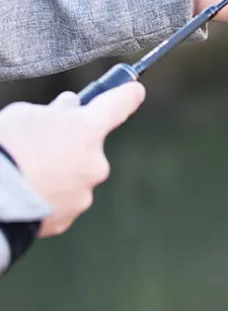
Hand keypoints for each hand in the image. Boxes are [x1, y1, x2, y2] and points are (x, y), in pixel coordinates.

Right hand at [0, 83, 144, 237]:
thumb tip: (69, 108)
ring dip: (58, 173)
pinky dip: (46, 196)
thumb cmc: (5, 148)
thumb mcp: (27, 114)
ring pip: (75, 176)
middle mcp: (95, 162)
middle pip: (89, 145)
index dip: (126, 94)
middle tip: (38, 145)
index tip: (133, 91)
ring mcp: (83, 193)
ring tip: (24, 173)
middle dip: (70, 143)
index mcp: (89, 129)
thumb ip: (55, 111)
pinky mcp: (66, 219)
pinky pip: (61, 201)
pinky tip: (24, 193)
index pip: (122, 103)